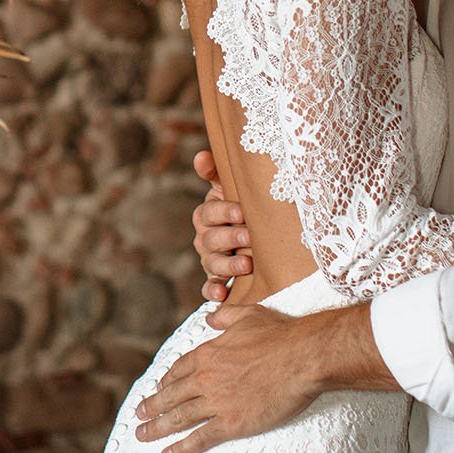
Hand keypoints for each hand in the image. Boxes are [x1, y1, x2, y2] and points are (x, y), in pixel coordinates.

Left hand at [133, 304, 328, 452]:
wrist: (302, 357)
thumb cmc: (280, 334)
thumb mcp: (247, 315)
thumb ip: (224, 317)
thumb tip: (210, 316)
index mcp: (208, 353)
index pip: (179, 370)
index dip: (166, 381)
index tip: (158, 389)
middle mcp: (206, 378)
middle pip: (171, 395)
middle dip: (152, 406)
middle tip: (138, 415)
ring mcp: (217, 402)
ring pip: (178, 417)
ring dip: (157, 428)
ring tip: (142, 435)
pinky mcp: (231, 423)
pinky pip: (200, 438)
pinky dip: (181, 448)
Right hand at [191, 149, 249, 301]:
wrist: (252, 234)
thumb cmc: (240, 206)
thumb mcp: (230, 188)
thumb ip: (215, 172)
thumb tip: (201, 156)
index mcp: (206, 214)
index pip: (209, 212)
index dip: (223, 212)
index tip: (241, 211)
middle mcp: (204, 238)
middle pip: (210, 239)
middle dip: (230, 237)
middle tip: (249, 236)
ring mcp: (209, 260)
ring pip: (212, 264)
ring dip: (228, 265)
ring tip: (247, 264)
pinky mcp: (215, 281)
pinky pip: (209, 288)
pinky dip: (213, 292)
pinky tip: (222, 295)